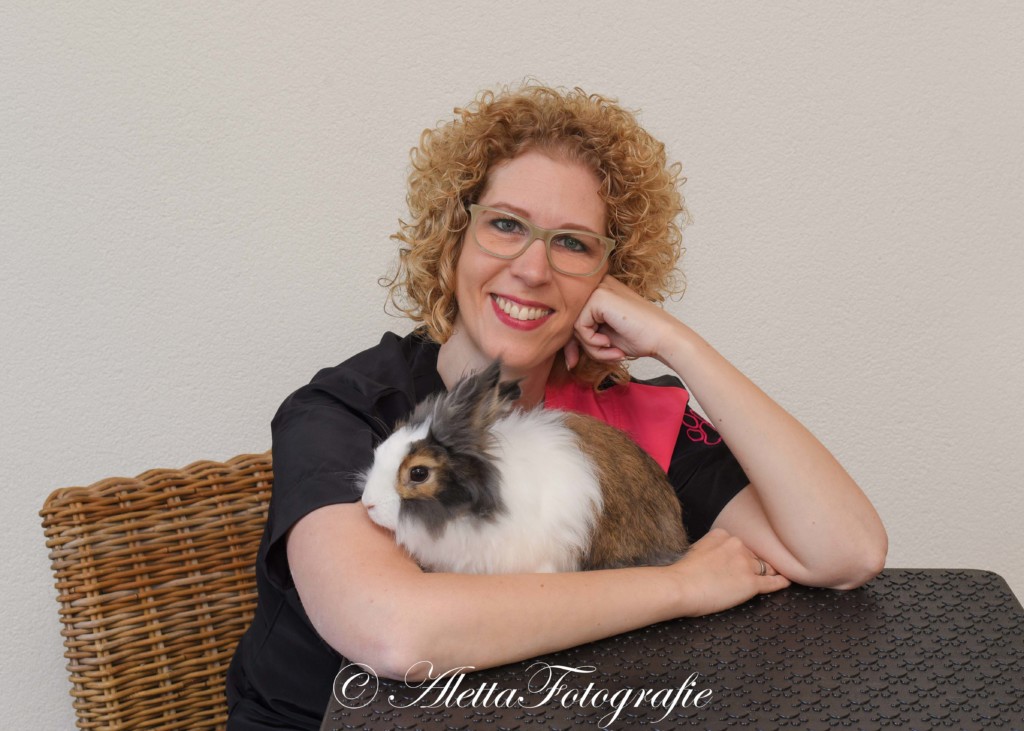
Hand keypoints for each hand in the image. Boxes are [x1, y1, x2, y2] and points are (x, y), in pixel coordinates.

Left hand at [564, 275, 680, 368]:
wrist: (663, 338)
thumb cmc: (639, 337)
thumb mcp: (604, 337)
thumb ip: (584, 338)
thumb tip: (565, 356)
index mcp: (599, 290)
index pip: (573, 317)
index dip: (574, 342)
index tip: (576, 361)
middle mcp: (597, 285)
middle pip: (570, 321)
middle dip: (582, 346)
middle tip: (604, 356)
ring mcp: (598, 288)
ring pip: (574, 326)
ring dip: (591, 347)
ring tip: (612, 352)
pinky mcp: (599, 297)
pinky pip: (580, 327)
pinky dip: (593, 342)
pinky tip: (610, 344)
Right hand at [667, 528, 789, 616]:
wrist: (680, 587)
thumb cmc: (682, 574)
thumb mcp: (695, 549)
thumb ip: (710, 549)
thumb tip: (716, 560)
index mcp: (722, 535)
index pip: (739, 544)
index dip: (740, 554)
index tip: (739, 561)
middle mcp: (736, 545)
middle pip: (753, 554)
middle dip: (754, 563)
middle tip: (752, 572)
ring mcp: (745, 564)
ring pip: (763, 566)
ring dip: (769, 571)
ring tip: (776, 574)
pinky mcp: (750, 583)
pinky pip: (772, 582)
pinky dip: (781, 582)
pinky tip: (787, 581)